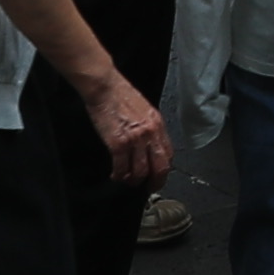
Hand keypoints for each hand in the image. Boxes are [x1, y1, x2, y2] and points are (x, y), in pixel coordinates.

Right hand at [79, 68, 171, 188]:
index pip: (168, 154)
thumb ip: (149, 128)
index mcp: (158, 124)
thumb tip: (149, 147)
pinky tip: (115, 175)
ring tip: (127, 180)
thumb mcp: (144, 111)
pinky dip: (119, 176)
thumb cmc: (121, 95)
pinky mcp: (118, 143)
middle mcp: (150, 133)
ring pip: (141, 171)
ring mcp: (135, 139)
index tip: (158, 177)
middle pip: (160, 167)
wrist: (105, 86)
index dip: (164, 171)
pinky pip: (122, 168)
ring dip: (133, 181)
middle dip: (154, 182)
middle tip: (147, 188)